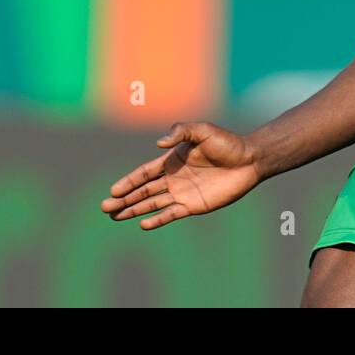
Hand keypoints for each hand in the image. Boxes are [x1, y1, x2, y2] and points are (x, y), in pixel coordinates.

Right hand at [100, 121, 261, 229]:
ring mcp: (183, 193)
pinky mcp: (194, 205)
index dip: (129, 181)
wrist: (249, 160)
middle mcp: (174, 178)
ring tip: (115, 216)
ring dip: (134, 210)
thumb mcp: (203, 130)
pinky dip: (158, 219)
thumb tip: (159, 144)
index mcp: (173, 160)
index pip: (145, 173)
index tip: (113, 189)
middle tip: (105, 207)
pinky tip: (143, 224)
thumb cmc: (227, 143)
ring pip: (152, 203)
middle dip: (124, 199)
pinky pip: (171, 214)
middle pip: (143, 190)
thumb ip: (181, 132)